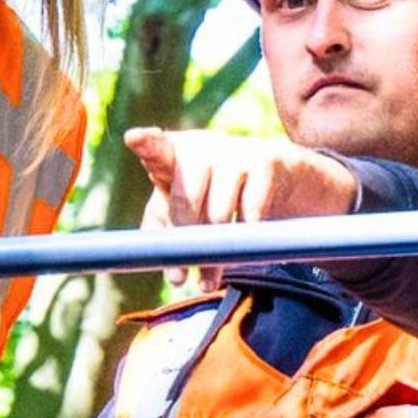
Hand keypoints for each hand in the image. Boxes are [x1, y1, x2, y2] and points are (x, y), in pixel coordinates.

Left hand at [126, 127, 357, 286]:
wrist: (284, 180)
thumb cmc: (220, 194)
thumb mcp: (187, 208)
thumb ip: (164, 231)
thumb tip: (170, 270)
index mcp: (174, 154)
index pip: (156, 148)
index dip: (146, 144)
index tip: (134, 138)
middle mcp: (202, 146)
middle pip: (185, 199)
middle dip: (185, 244)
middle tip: (184, 279)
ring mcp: (235, 150)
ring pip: (218, 213)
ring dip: (217, 254)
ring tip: (212, 278)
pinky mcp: (267, 161)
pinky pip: (251, 211)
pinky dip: (248, 234)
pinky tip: (248, 240)